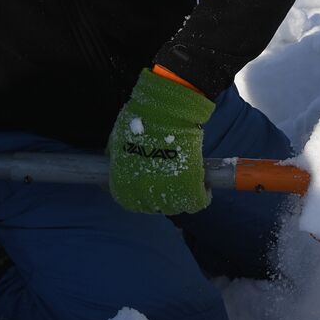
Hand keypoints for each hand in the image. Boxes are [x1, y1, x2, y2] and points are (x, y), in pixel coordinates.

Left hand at [106, 68, 214, 214]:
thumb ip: (115, 158)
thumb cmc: (140, 121)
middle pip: (154, 206)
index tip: (151, 185)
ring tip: (188, 183)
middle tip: (171, 181)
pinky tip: (204, 186)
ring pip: (176, 206)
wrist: (165, 112)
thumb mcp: (116, 142)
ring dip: (181, 197)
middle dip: (162, 196)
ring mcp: (165, 194)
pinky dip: (203, 195)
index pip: (131, 202)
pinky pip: (197, 201)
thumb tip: (114, 160)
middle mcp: (141, 195)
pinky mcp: (189, 188)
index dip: (143, 194)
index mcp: (121, 186)